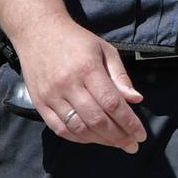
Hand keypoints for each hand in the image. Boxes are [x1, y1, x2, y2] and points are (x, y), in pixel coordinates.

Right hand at [8, 17, 146, 151]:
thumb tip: (136, 100)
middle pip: (97, 120)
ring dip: (100, 140)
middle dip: (118, 137)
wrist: (37, 31)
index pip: (112, 103)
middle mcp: (68, 84)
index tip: (141, 135)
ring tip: (115, 143)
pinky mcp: (39, 102)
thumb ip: (120, 75)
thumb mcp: (104, 50)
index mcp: (87, 68)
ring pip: (79, 128)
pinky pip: (60, 128)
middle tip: (131, 145)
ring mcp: (51, 95)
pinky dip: (78, 138)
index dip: (129, 123)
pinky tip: (92, 138)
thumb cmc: (75, 40)